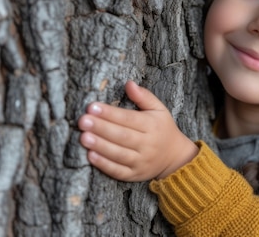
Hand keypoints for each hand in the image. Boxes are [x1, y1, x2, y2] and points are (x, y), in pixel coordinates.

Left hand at [78, 80, 198, 180]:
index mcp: (152, 125)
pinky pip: (118, 171)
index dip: (110, 113)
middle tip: (83, 121)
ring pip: (119, 154)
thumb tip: (129, 83)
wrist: (175, 157)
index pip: (128, 118)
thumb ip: (144, 96)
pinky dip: (104, 165)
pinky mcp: (134, 175)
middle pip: (122, 136)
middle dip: (101, 128)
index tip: (92, 107)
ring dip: (100, 146)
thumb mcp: (159, 109)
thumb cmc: (162, 129)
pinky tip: (91, 156)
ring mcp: (141, 161)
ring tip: (83, 137)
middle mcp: (147, 144)